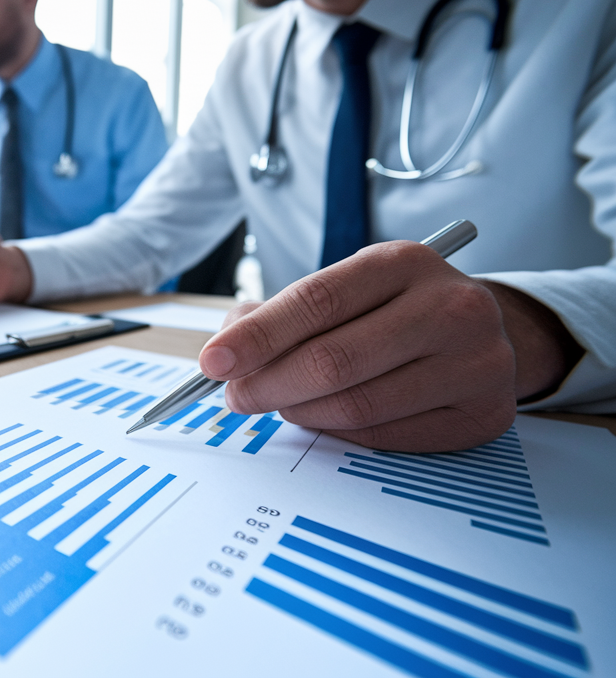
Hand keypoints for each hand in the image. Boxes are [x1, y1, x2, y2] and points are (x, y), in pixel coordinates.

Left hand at [197, 241, 580, 452]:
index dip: (258, 335)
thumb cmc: (393, 309)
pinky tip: (325, 418)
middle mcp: (451, 306)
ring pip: (358, 405)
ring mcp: (477, 362)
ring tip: (281, 403)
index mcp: (405, 262)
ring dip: (301, 411)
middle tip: (236, 396)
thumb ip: (283, 313)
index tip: (214, 360)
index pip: (317, 301)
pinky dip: (340, 433)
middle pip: (334, 360)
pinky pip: (386, 436)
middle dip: (268, 383)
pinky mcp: (484, 413)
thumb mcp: (347, 289)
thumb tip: (224, 350)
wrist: (482, 332)